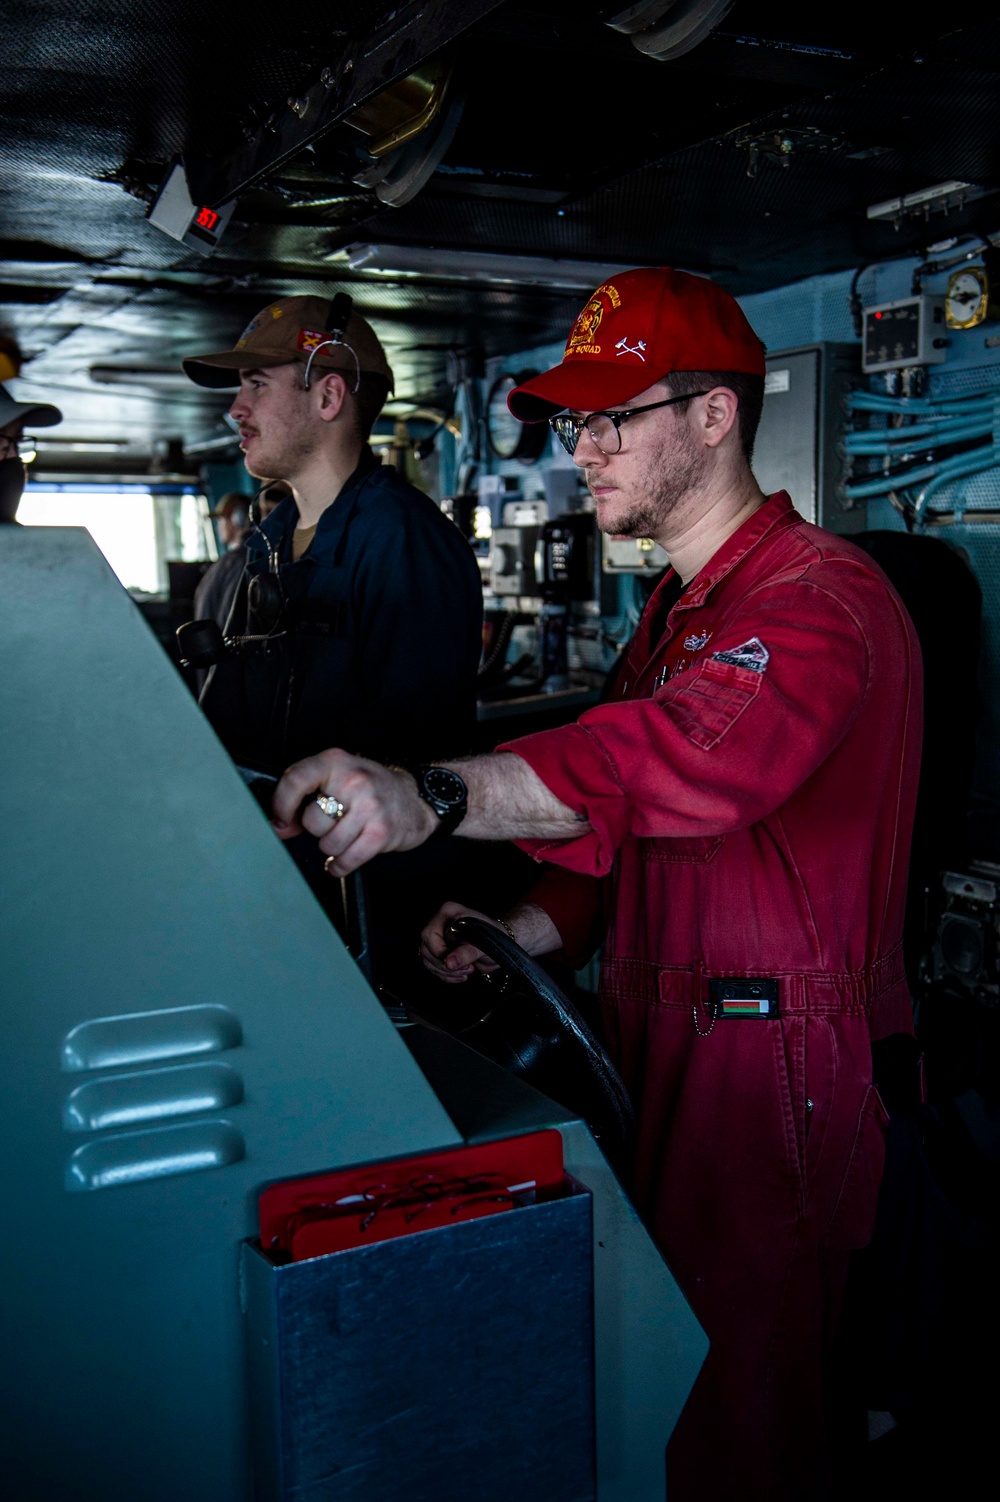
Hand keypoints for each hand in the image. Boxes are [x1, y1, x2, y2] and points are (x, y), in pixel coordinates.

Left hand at [271, 748, 436, 874]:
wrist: (415, 799)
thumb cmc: (370, 790)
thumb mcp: (337, 782)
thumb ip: (305, 801)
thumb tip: (277, 826)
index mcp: (335, 762)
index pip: (295, 780)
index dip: (281, 805)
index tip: (281, 819)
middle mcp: (353, 780)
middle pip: (311, 821)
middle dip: (317, 830)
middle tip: (332, 824)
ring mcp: (370, 806)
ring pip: (328, 843)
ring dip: (332, 848)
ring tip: (344, 837)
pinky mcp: (381, 831)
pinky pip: (346, 859)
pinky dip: (339, 866)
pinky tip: (341, 860)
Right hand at [419, 902, 503, 983]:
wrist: (502, 944)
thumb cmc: (495, 937)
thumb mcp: (484, 945)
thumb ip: (467, 952)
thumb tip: (449, 962)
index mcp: (448, 912)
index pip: (431, 935)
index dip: (441, 953)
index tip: (458, 962)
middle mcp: (440, 923)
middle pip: (427, 949)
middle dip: (445, 965)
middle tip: (466, 968)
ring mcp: (438, 937)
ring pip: (428, 960)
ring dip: (446, 972)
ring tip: (466, 971)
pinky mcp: (440, 951)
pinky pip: (433, 967)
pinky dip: (446, 975)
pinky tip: (461, 975)